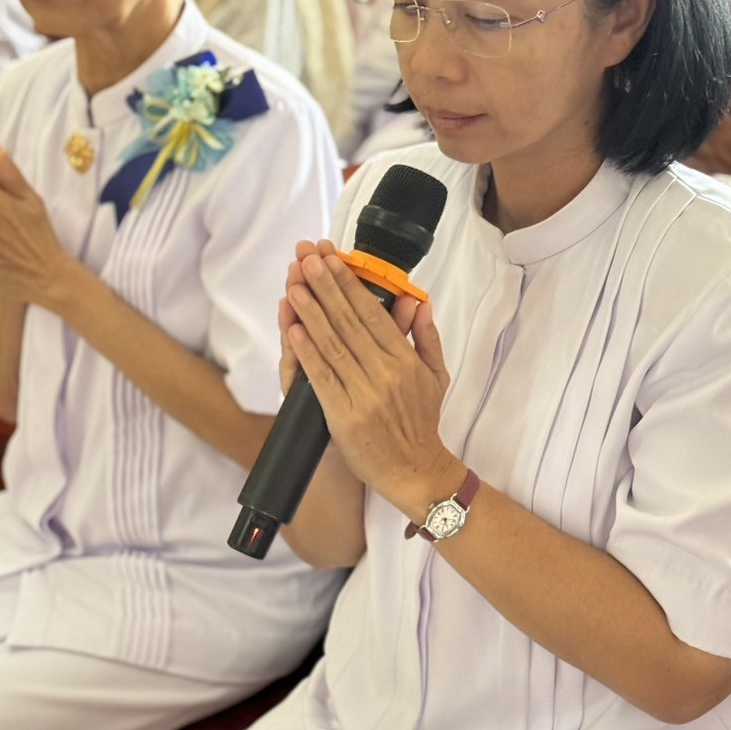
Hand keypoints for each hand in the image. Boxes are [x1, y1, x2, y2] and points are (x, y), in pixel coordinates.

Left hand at [281, 243, 462, 521]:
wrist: (416, 472)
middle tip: (306, 257)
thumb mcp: (436, 376)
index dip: (350, 283)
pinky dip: (307, 352)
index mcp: (406, 360)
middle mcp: (386, 373)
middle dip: (325, 285)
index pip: (374, 313)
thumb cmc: (422, 423)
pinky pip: (323, 378)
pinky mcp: (344, 417)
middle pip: (349, 321)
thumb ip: (427, 337)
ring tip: (294, 284)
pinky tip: (294, 329)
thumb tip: (418, 302)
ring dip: (311, 311)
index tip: (332, 258)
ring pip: (333, 345)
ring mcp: (364, 395)